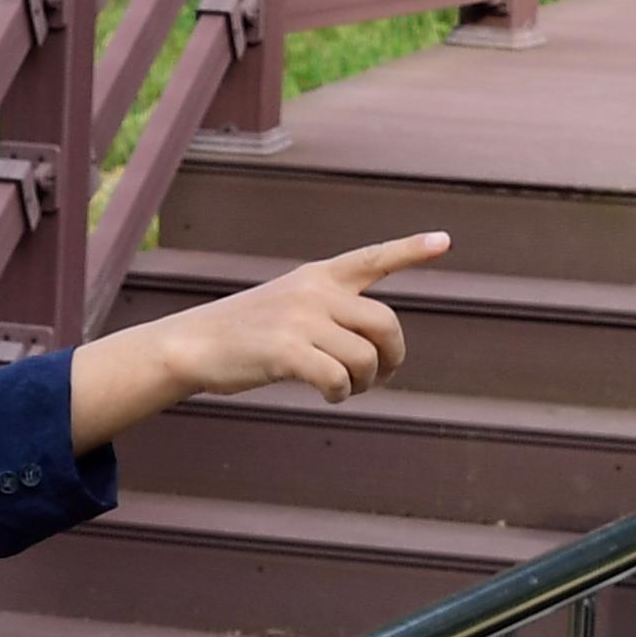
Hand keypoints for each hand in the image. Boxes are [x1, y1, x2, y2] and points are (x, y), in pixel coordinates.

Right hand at [157, 231, 447, 404]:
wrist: (191, 344)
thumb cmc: (243, 333)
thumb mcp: (286, 305)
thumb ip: (329, 313)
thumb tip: (377, 350)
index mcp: (317, 276)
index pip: (371, 258)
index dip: (410, 249)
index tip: (444, 240)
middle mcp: (314, 292)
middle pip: (386, 324)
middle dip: (393, 356)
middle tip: (381, 376)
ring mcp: (300, 320)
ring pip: (366, 358)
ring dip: (365, 383)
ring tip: (346, 389)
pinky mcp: (286, 351)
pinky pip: (338, 379)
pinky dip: (340, 394)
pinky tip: (329, 396)